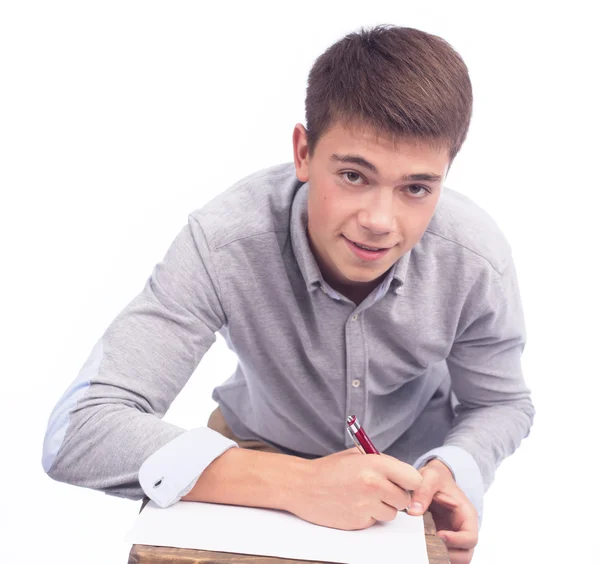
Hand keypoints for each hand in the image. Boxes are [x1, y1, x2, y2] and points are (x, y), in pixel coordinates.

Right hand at [287, 448, 422, 529]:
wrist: (303, 485)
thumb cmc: (329, 468)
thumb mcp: (357, 455)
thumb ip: (382, 462)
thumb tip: (403, 474)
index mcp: (375, 464)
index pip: (413, 479)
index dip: (409, 481)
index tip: (403, 481)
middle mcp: (373, 485)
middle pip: (405, 499)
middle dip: (396, 495)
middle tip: (383, 489)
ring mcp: (366, 505)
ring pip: (392, 513)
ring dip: (383, 507)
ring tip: (364, 496)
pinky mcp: (358, 522)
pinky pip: (375, 521)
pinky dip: (369, 515)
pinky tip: (354, 504)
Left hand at [407, 459, 477, 563]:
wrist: (433, 480)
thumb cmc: (436, 478)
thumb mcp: (430, 476)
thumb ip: (423, 491)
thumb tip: (414, 512)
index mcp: (466, 515)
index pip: (470, 538)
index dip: (456, 541)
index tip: (438, 535)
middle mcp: (462, 530)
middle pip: (465, 555)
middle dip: (447, 554)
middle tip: (427, 544)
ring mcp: (454, 538)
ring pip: (455, 559)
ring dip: (440, 557)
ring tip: (422, 546)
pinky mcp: (443, 542)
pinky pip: (443, 556)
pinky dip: (434, 556)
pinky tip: (420, 548)